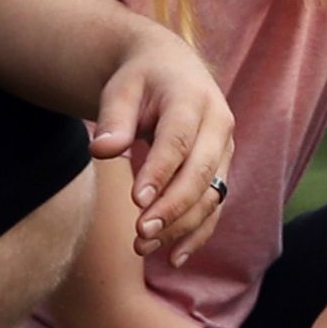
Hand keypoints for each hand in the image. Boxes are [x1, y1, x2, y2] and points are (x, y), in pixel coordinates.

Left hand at [89, 26, 238, 258]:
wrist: (169, 69)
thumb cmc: (139, 80)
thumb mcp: (121, 89)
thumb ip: (113, 118)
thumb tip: (102, 150)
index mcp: (193, 99)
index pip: (179, 140)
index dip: (160, 172)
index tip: (136, 201)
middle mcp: (219, 125)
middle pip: (202, 172)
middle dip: (173, 207)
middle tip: (139, 234)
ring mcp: (224, 150)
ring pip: (211, 194)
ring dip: (180, 225)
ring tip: (142, 247)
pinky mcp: (221, 171)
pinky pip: (215, 207)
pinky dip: (198, 233)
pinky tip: (174, 258)